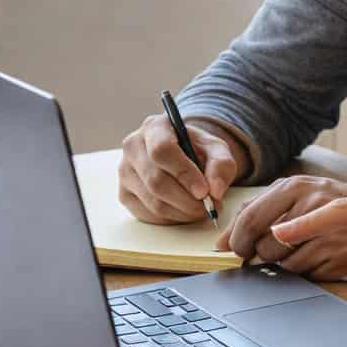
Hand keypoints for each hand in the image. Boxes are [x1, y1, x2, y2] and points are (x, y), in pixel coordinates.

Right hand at [118, 114, 244, 224]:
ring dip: (182, 212)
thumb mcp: (216, 149)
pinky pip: (148, 215)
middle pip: (156, 181)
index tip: (204, 191)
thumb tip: (215, 191)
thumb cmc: (197, 149)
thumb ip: (221, 165)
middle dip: (187, 200)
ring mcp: (125, 172)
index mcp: (154, 127)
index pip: (162, 151)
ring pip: (153, 202)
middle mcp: (133, 147)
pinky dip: (171, 218)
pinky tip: (185, 211)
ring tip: (202, 209)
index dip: (184, 174)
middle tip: (209, 206)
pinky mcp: (124, 194)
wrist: (181, 156)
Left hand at [219, 176, 346, 279]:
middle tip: (269, 251)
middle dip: (260, 255)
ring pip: (282, 265)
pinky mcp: (339, 258)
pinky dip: (305, 271)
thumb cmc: (331, 204)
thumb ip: (257, 211)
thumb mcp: (297, 194)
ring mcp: (327, 234)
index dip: (237, 240)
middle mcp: (312, 207)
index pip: (250, 219)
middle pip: (264, 246)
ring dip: (283, 264)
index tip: (236, 249)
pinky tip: (318, 256)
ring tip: (301, 248)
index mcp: (296, 186)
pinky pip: (305, 276)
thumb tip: (220, 242)